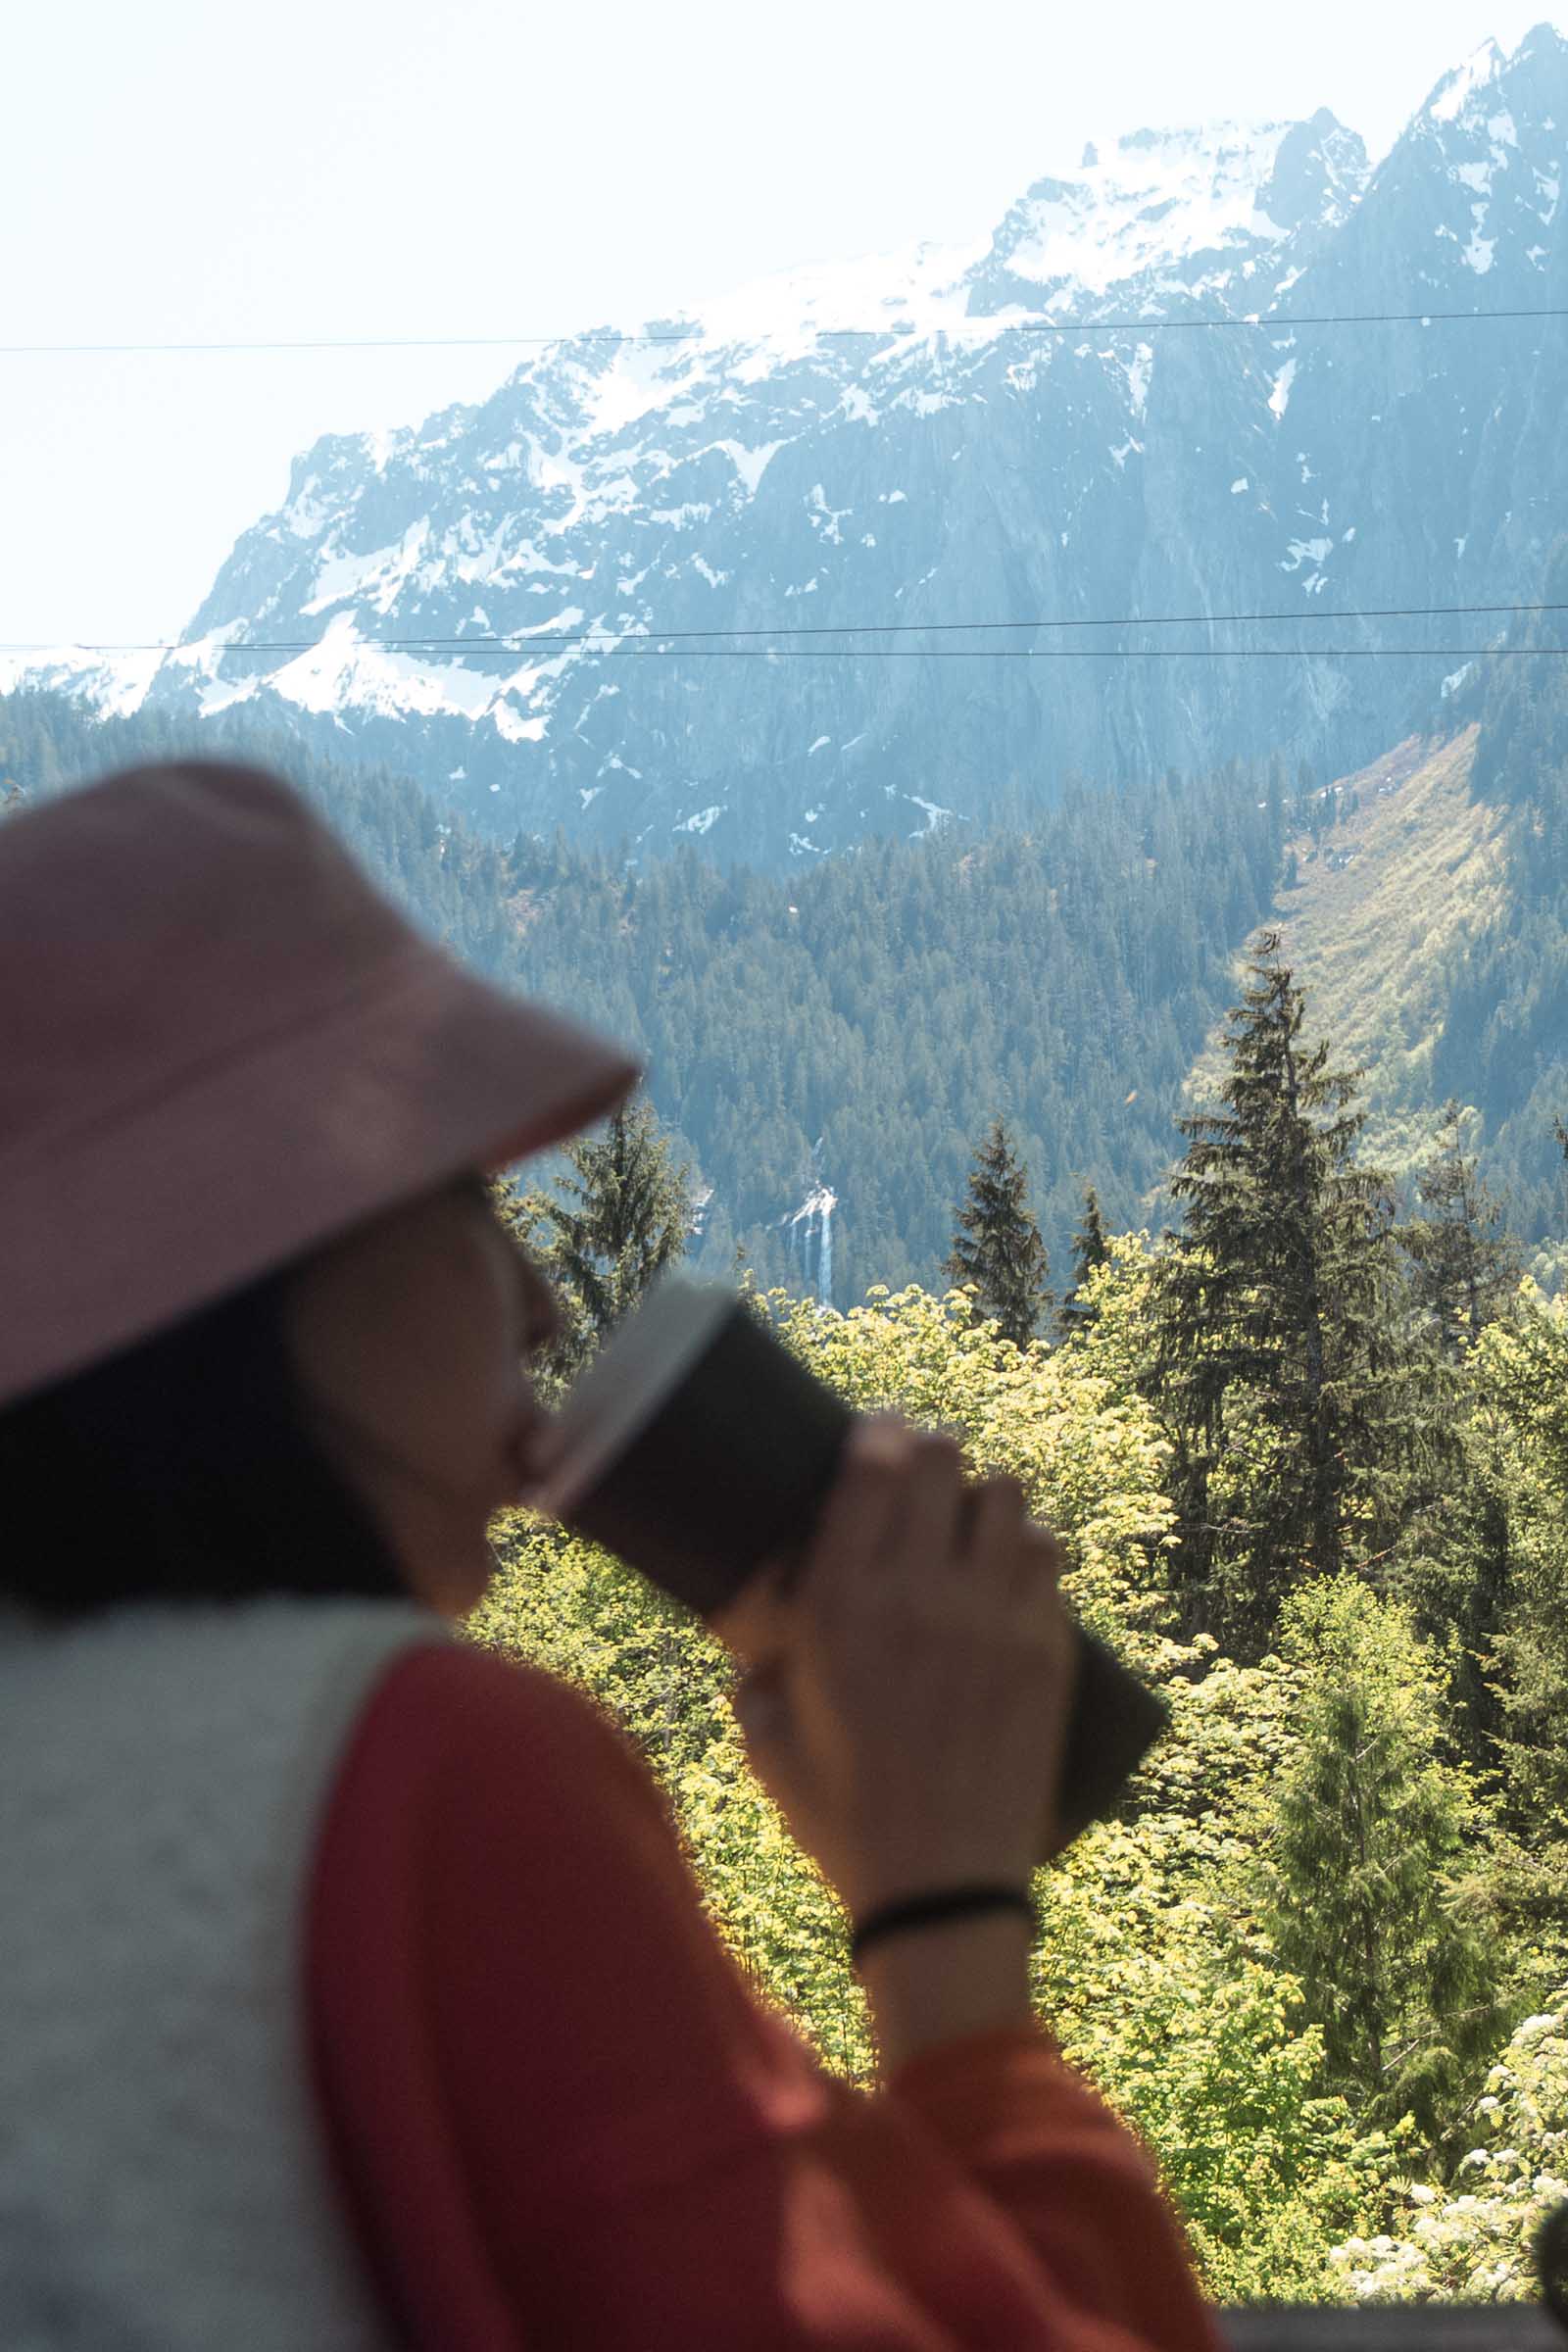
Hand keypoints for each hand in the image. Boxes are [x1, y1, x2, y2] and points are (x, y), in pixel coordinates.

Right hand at [710, 1416, 1076, 1922]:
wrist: (941, 1893)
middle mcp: (918, 1596)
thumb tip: (756, 1628)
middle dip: (932, 1453)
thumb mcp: (767, 1738)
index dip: (878, 1431)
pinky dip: (1028, 1548)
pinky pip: (1048, 1553)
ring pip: (1008, 1494)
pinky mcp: (1047, 1649)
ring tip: (971, 1525)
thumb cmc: (842, 1818)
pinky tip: (1010, 1571)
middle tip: (925, 1475)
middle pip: (943, 1458)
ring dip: (985, 1499)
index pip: (870, 1466)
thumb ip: (756, 1670)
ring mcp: (993, 1618)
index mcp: (839, 1608)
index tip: (878, 1431)